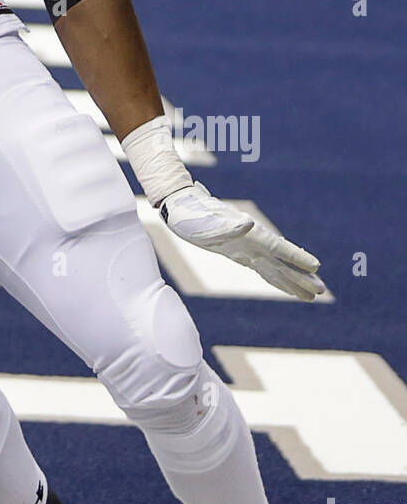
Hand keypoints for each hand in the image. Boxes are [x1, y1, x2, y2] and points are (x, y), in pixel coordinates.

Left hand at [160, 182, 324, 301]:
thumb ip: (228, 224)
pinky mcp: (239, 254)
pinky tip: (287, 288)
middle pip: (281, 262)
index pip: (278, 247)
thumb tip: (248, 224)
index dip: (296, 257)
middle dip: (301, 277)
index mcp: (248, 233)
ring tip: (312, 295)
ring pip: (275, 269)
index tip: (316, 266)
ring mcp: (247, 249)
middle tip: (322, 291)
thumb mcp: (208, 219)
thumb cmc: (193, 213)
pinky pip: (263, 270)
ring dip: (292, 282)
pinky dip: (276, 280)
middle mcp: (251, 242)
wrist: (181, 208)